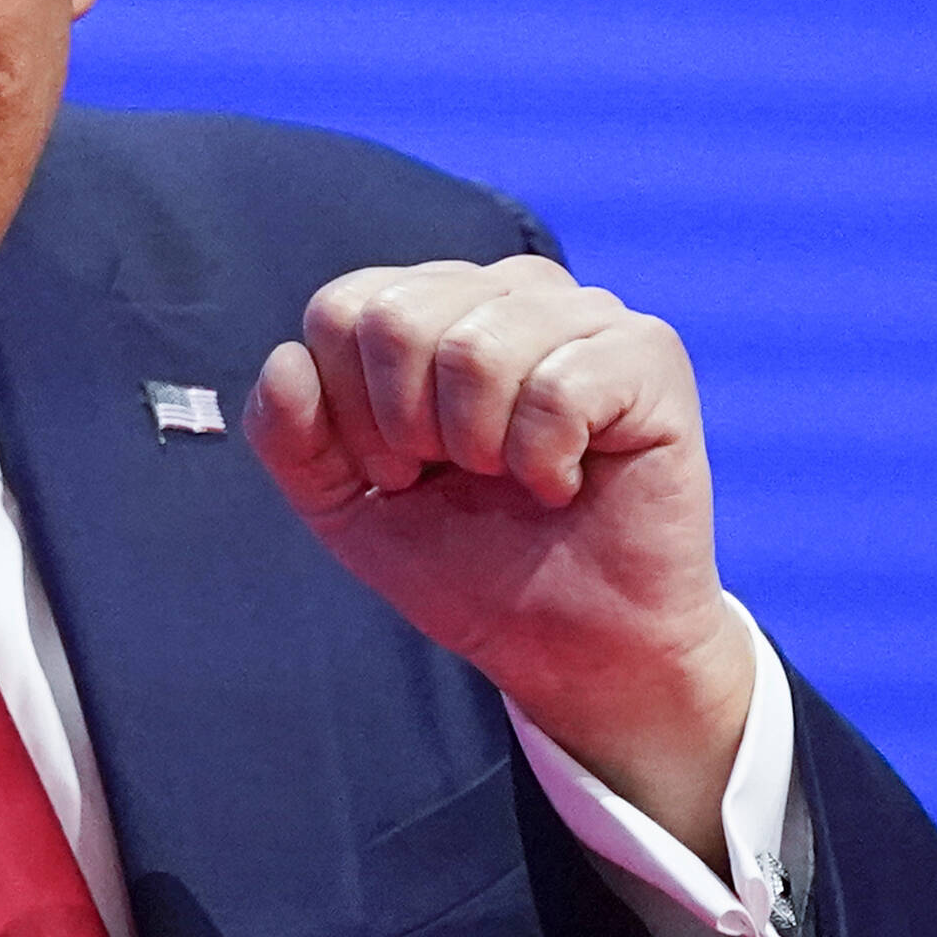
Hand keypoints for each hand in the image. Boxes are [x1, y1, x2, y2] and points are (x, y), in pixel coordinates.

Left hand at [244, 256, 754, 868]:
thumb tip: (288, 360)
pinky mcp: (648, 354)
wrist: (569, 646)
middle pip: (395, 318)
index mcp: (433, 304)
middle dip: (404, 431)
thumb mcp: (344, 504)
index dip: (348, 414)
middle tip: (455, 477)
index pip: (342, 309)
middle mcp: (506, 291)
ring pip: (473, 349)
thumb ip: (290, 436)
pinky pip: (558, 389)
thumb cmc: (465, 562)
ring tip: (510, 480)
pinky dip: (543, 462)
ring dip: (477, 448)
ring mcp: (582, 313)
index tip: (398, 473)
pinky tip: (563, 485)